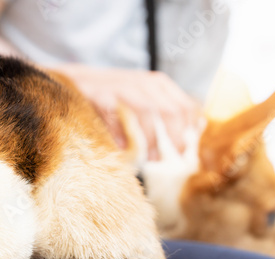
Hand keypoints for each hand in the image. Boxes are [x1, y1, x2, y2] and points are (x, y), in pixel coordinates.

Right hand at [55, 64, 198, 159]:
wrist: (73, 82)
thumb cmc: (113, 96)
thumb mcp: (145, 97)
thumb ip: (170, 108)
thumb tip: (201, 124)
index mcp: (157, 84)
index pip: (186, 106)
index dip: (190, 130)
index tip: (186, 150)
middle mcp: (142, 83)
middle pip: (170, 112)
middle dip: (174, 139)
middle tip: (171, 159)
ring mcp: (120, 87)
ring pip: (146, 113)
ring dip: (151, 140)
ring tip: (151, 159)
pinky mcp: (100, 96)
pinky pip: (116, 118)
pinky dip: (121, 136)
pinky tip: (123, 149)